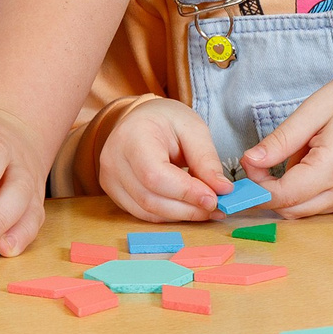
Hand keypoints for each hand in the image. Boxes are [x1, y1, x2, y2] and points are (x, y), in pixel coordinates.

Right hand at [98, 99, 231, 221]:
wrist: (142, 119)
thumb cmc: (167, 120)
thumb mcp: (193, 130)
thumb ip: (206, 160)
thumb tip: (222, 191)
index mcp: (132, 137)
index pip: (155, 176)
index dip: (185, 192)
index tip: (214, 198)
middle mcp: (113, 160)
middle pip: (150, 199)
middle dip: (188, 208)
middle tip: (216, 207)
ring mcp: (110, 179)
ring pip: (147, 211)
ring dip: (181, 215)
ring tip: (206, 208)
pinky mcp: (114, 192)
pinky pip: (143, 213)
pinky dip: (169, 214)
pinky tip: (188, 208)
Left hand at [243, 68, 332, 217]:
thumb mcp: (314, 111)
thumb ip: (280, 141)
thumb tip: (249, 162)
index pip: (283, 196)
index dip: (257, 186)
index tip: (246, 166)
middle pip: (291, 210)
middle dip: (268, 191)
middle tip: (261, 160)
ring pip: (305, 211)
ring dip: (289, 192)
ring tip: (297, 154)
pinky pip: (322, 206)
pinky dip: (307, 192)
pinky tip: (313, 163)